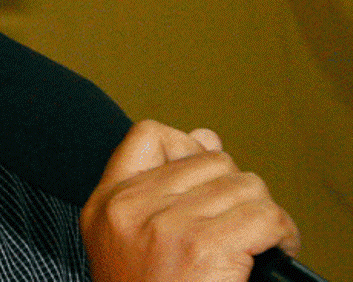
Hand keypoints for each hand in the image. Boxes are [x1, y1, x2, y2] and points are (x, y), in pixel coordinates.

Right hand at [80, 120, 299, 281]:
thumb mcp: (130, 239)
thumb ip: (160, 184)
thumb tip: (205, 138)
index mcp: (107, 205)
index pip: (148, 136)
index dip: (186, 147)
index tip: (202, 181)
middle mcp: (131, 208)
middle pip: (211, 160)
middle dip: (234, 191)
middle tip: (236, 227)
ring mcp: (165, 225)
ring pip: (245, 185)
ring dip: (262, 215)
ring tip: (255, 242)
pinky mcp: (202, 246)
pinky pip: (264, 216)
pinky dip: (281, 234)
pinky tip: (272, 251)